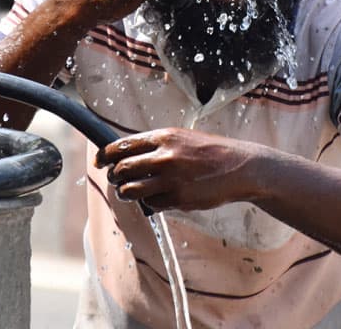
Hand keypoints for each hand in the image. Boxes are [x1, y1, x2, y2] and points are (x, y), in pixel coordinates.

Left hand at [95, 129, 264, 210]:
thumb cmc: (210, 152)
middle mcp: (165, 156)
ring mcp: (172, 179)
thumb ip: (156, 144)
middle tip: (115, 179)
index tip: (100, 162)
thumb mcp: (182, 138)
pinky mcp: (179, 199)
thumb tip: (126, 154)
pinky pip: (150, 204)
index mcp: (164, 137)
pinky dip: (149, 203)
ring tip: (129, 191)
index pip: (122, 146)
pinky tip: (157, 198)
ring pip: (130, 190)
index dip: (105, 155)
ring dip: (125, 192)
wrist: (240, 167)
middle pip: (122, 169)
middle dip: (114, 176)